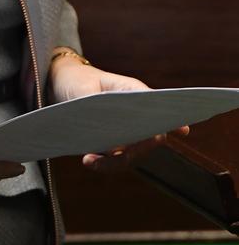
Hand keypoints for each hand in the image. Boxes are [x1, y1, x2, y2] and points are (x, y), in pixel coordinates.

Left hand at [49, 55, 188, 171]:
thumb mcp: (84, 89)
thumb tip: (116, 138)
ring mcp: (125, 129)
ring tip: (89, 160)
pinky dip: (104, 164)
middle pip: (149, 138)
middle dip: (135, 151)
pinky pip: (115, 158)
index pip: (158, 106)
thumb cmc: (76, 80)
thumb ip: (100, 109)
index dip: (172, 119)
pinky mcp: (112, 141)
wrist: (60, 83)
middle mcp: (134, 112)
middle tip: (116, 155)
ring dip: (114, 162)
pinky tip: (88, 161)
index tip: (183, 129)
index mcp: (133, 91)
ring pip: (132, 154)